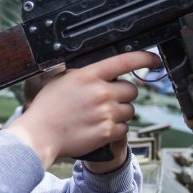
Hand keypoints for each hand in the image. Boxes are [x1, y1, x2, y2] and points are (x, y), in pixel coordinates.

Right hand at [5, 51, 160, 168]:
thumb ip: (85, 74)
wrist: (40, 134)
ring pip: (130, 110)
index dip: (144, 58)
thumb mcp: (63, 80)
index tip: (153, 60)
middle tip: (108, 100)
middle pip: (132, 90)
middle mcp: (101, 92)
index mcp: (90, 75)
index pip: (125, 61)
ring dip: (120, 113)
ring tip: (100, 116)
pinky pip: (125, 128)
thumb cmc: (47, 108)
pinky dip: (116, 129)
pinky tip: (100, 128)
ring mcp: (106, 113)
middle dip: (123, 95)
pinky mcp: (107, 132)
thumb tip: (100, 73)